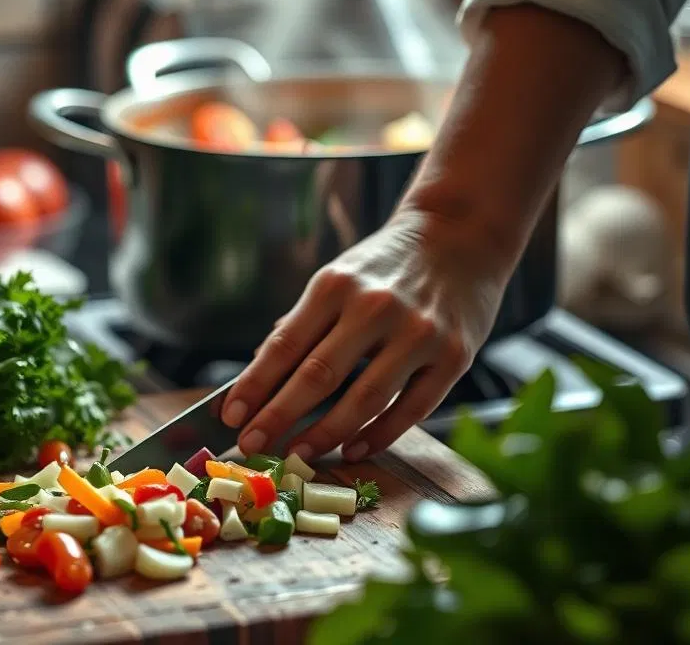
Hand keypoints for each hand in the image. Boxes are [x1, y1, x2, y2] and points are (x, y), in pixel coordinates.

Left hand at [221, 209, 509, 461]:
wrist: (460, 235)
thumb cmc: (385, 265)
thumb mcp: (338, 277)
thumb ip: (303, 324)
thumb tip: (259, 373)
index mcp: (336, 285)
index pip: (285, 345)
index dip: (254, 385)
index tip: (230, 415)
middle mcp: (376, 308)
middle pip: (318, 375)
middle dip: (278, 416)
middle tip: (250, 445)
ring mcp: (418, 334)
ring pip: (365, 399)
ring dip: (325, 434)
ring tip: (297, 454)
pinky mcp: (454, 357)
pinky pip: (411, 410)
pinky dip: (378, 436)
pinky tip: (351, 450)